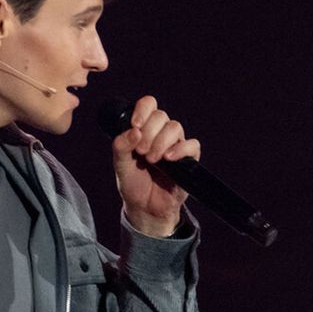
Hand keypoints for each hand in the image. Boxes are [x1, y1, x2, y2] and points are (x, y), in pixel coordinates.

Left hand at [113, 96, 200, 237]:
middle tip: (140, 152)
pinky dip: (180, 150)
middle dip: (149, 133)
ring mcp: (176, 145)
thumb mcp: (120, 164)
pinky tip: (168, 159)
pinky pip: (192, 145)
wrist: (145, 207)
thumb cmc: (133, 183)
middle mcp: (161, 133)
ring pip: (175, 127)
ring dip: (161, 142)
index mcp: (144, 129)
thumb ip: (121, 146)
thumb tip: (134, 131)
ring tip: (152, 160)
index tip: (135, 125)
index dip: (143, 110)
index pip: (149, 104)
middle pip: (162, 116)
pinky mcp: (188, 160)